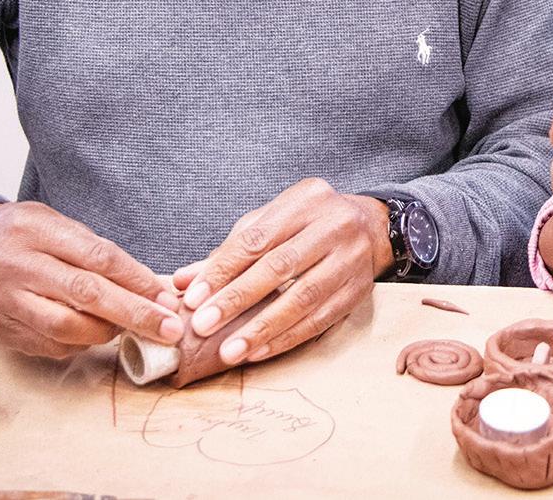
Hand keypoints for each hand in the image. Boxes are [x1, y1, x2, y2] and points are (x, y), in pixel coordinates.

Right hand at [0, 201, 183, 359]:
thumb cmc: (19, 233)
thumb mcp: (54, 221)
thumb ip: (94, 249)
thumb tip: (146, 283)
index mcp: (37, 231)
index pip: (97, 257)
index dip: (136, 279)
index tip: (165, 295)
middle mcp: (19, 268)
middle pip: (86, 295)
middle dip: (134, 314)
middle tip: (169, 328)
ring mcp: (7, 303)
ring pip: (67, 328)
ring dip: (109, 332)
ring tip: (132, 329)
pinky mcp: (2, 332)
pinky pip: (50, 346)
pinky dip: (81, 344)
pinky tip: (96, 335)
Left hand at [171, 178, 393, 366]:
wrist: (371, 226)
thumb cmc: (308, 224)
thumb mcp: (272, 222)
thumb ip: (229, 251)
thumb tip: (181, 281)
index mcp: (306, 200)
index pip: (257, 237)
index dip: (223, 269)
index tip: (193, 298)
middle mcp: (333, 225)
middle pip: (280, 266)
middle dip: (238, 299)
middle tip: (203, 325)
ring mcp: (351, 258)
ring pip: (303, 297)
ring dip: (262, 327)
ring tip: (230, 350)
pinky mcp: (359, 290)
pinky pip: (320, 319)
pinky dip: (287, 337)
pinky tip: (259, 351)